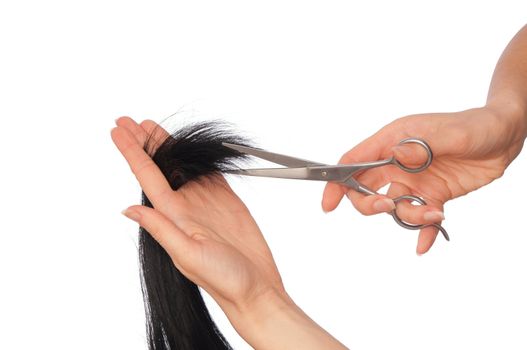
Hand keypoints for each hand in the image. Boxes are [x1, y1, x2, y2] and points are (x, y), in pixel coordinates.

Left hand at [111, 117, 347, 348]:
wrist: (256, 288)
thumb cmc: (224, 279)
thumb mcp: (188, 255)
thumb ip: (162, 230)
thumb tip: (129, 209)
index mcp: (173, 217)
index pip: (147, 176)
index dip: (131, 152)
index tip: (118, 130)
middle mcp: (186, 206)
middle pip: (160, 165)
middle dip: (142, 142)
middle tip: (126, 121)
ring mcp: (206, 201)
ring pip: (182, 164)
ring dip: (167, 144)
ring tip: (150, 126)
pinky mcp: (226, 200)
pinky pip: (208, 172)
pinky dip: (197, 157)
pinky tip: (187, 147)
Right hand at [322, 106, 525, 253]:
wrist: (504, 137)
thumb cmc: (476, 126)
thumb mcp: (450, 134)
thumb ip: (421, 147)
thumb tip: (395, 155)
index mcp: (393, 140)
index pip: (355, 161)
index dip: (338, 182)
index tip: (328, 203)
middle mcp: (398, 161)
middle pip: (366, 189)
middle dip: (370, 205)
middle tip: (389, 207)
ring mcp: (414, 180)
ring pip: (394, 207)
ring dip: (408, 217)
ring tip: (434, 214)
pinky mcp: (432, 194)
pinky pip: (419, 218)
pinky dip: (422, 232)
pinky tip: (425, 243)